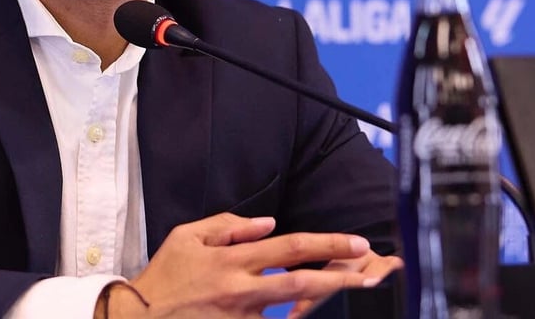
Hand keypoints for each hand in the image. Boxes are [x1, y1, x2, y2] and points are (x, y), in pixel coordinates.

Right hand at [107, 213, 381, 317]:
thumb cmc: (163, 277)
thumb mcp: (186, 236)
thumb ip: (228, 227)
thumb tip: (267, 224)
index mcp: (231, 261)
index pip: (288, 248)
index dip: (326, 245)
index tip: (356, 243)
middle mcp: (241, 291)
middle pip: (302, 284)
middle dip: (340, 277)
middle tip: (371, 272)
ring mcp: (241, 318)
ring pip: (292, 311)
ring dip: (324, 301)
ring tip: (355, 291)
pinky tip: (309, 314)